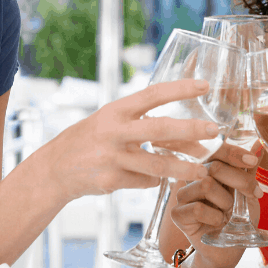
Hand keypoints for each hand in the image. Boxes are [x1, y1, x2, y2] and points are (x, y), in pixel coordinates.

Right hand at [41, 79, 215, 199]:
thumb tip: (181, 129)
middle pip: (159, 128)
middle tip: (214, 131)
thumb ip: (140, 121)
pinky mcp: (111, 181)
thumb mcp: (109, 121)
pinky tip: (157, 179)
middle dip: (190, 130)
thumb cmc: (89, 140)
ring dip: (184, 169)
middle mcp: (114, 131)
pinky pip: (145, 182)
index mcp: (115, 111)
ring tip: (203, 171)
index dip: (180, 89)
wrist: (54, 169)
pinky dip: (155, 181)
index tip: (204, 86)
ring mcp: (112, 157)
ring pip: (157, 165)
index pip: (152, 94)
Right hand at [170, 143, 261, 266]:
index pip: (217, 151)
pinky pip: (196, 208)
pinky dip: (214, 217)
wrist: (230, 250)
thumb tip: (258, 144)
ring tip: (227, 213)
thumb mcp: (249, 193)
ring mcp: (183, 195)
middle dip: (239, 181)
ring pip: (206, 185)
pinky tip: (216, 224)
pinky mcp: (177, 214)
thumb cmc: (239, 220)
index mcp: (209, 168)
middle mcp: (193, 177)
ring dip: (225, 202)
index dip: (235, 154)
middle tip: (250, 197)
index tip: (252, 162)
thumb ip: (249, 170)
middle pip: (213, 166)